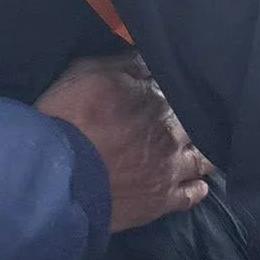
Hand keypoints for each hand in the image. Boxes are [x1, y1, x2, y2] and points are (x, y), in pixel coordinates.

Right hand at [36, 51, 209, 231]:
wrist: (56, 175)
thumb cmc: (67, 119)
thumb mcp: (87, 72)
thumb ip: (124, 64)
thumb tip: (148, 58)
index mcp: (158, 99)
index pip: (177, 90)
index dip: (171, 91)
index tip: (164, 93)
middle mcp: (173, 134)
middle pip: (198, 125)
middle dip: (193, 122)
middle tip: (181, 122)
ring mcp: (170, 169)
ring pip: (202, 161)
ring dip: (200, 154)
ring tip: (192, 151)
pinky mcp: (161, 200)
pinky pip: (192, 196)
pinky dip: (197, 188)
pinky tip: (196, 184)